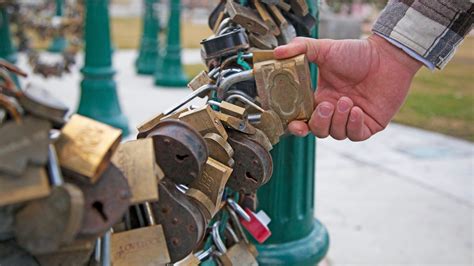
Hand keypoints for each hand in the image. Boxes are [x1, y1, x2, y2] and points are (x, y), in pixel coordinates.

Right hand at [274, 34, 421, 140]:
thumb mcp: (324, 49)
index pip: (303, 120)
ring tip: (347, 100)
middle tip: (327, 106)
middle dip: (319, 122)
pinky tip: (357, 110)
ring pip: (336, 134)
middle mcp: (334, 111)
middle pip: (318, 131)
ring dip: (339, 120)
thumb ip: (300, 48)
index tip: (295, 125)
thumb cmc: (357, 53)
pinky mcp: (368, 124)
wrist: (387, 56)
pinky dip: (353, 125)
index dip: (297, 127)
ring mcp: (351, 119)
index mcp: (320, 99)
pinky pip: (355, 135)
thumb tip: (276, 52)